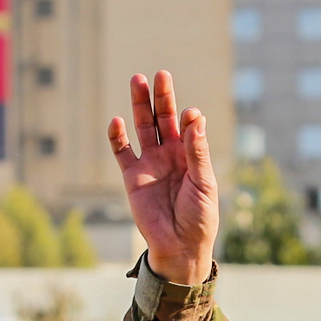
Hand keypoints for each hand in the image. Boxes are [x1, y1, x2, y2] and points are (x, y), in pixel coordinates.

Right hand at [107, 70, 216, 283]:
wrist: (179, 246)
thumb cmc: (199, 217)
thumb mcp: (204, 183)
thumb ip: (197, 152)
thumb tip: (195, 118)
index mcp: (191, 155)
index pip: (188, 127)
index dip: (189, 118)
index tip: (190, 115)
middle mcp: (170, 154)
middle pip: (163, 118)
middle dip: (162, 97)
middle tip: (160, 74)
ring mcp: (150, 164)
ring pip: (142, 127)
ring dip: (140, 105)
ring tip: (137, 80)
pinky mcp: (132, 177)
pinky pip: (122, 152)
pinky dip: (117, 137)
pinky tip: (116, 121)